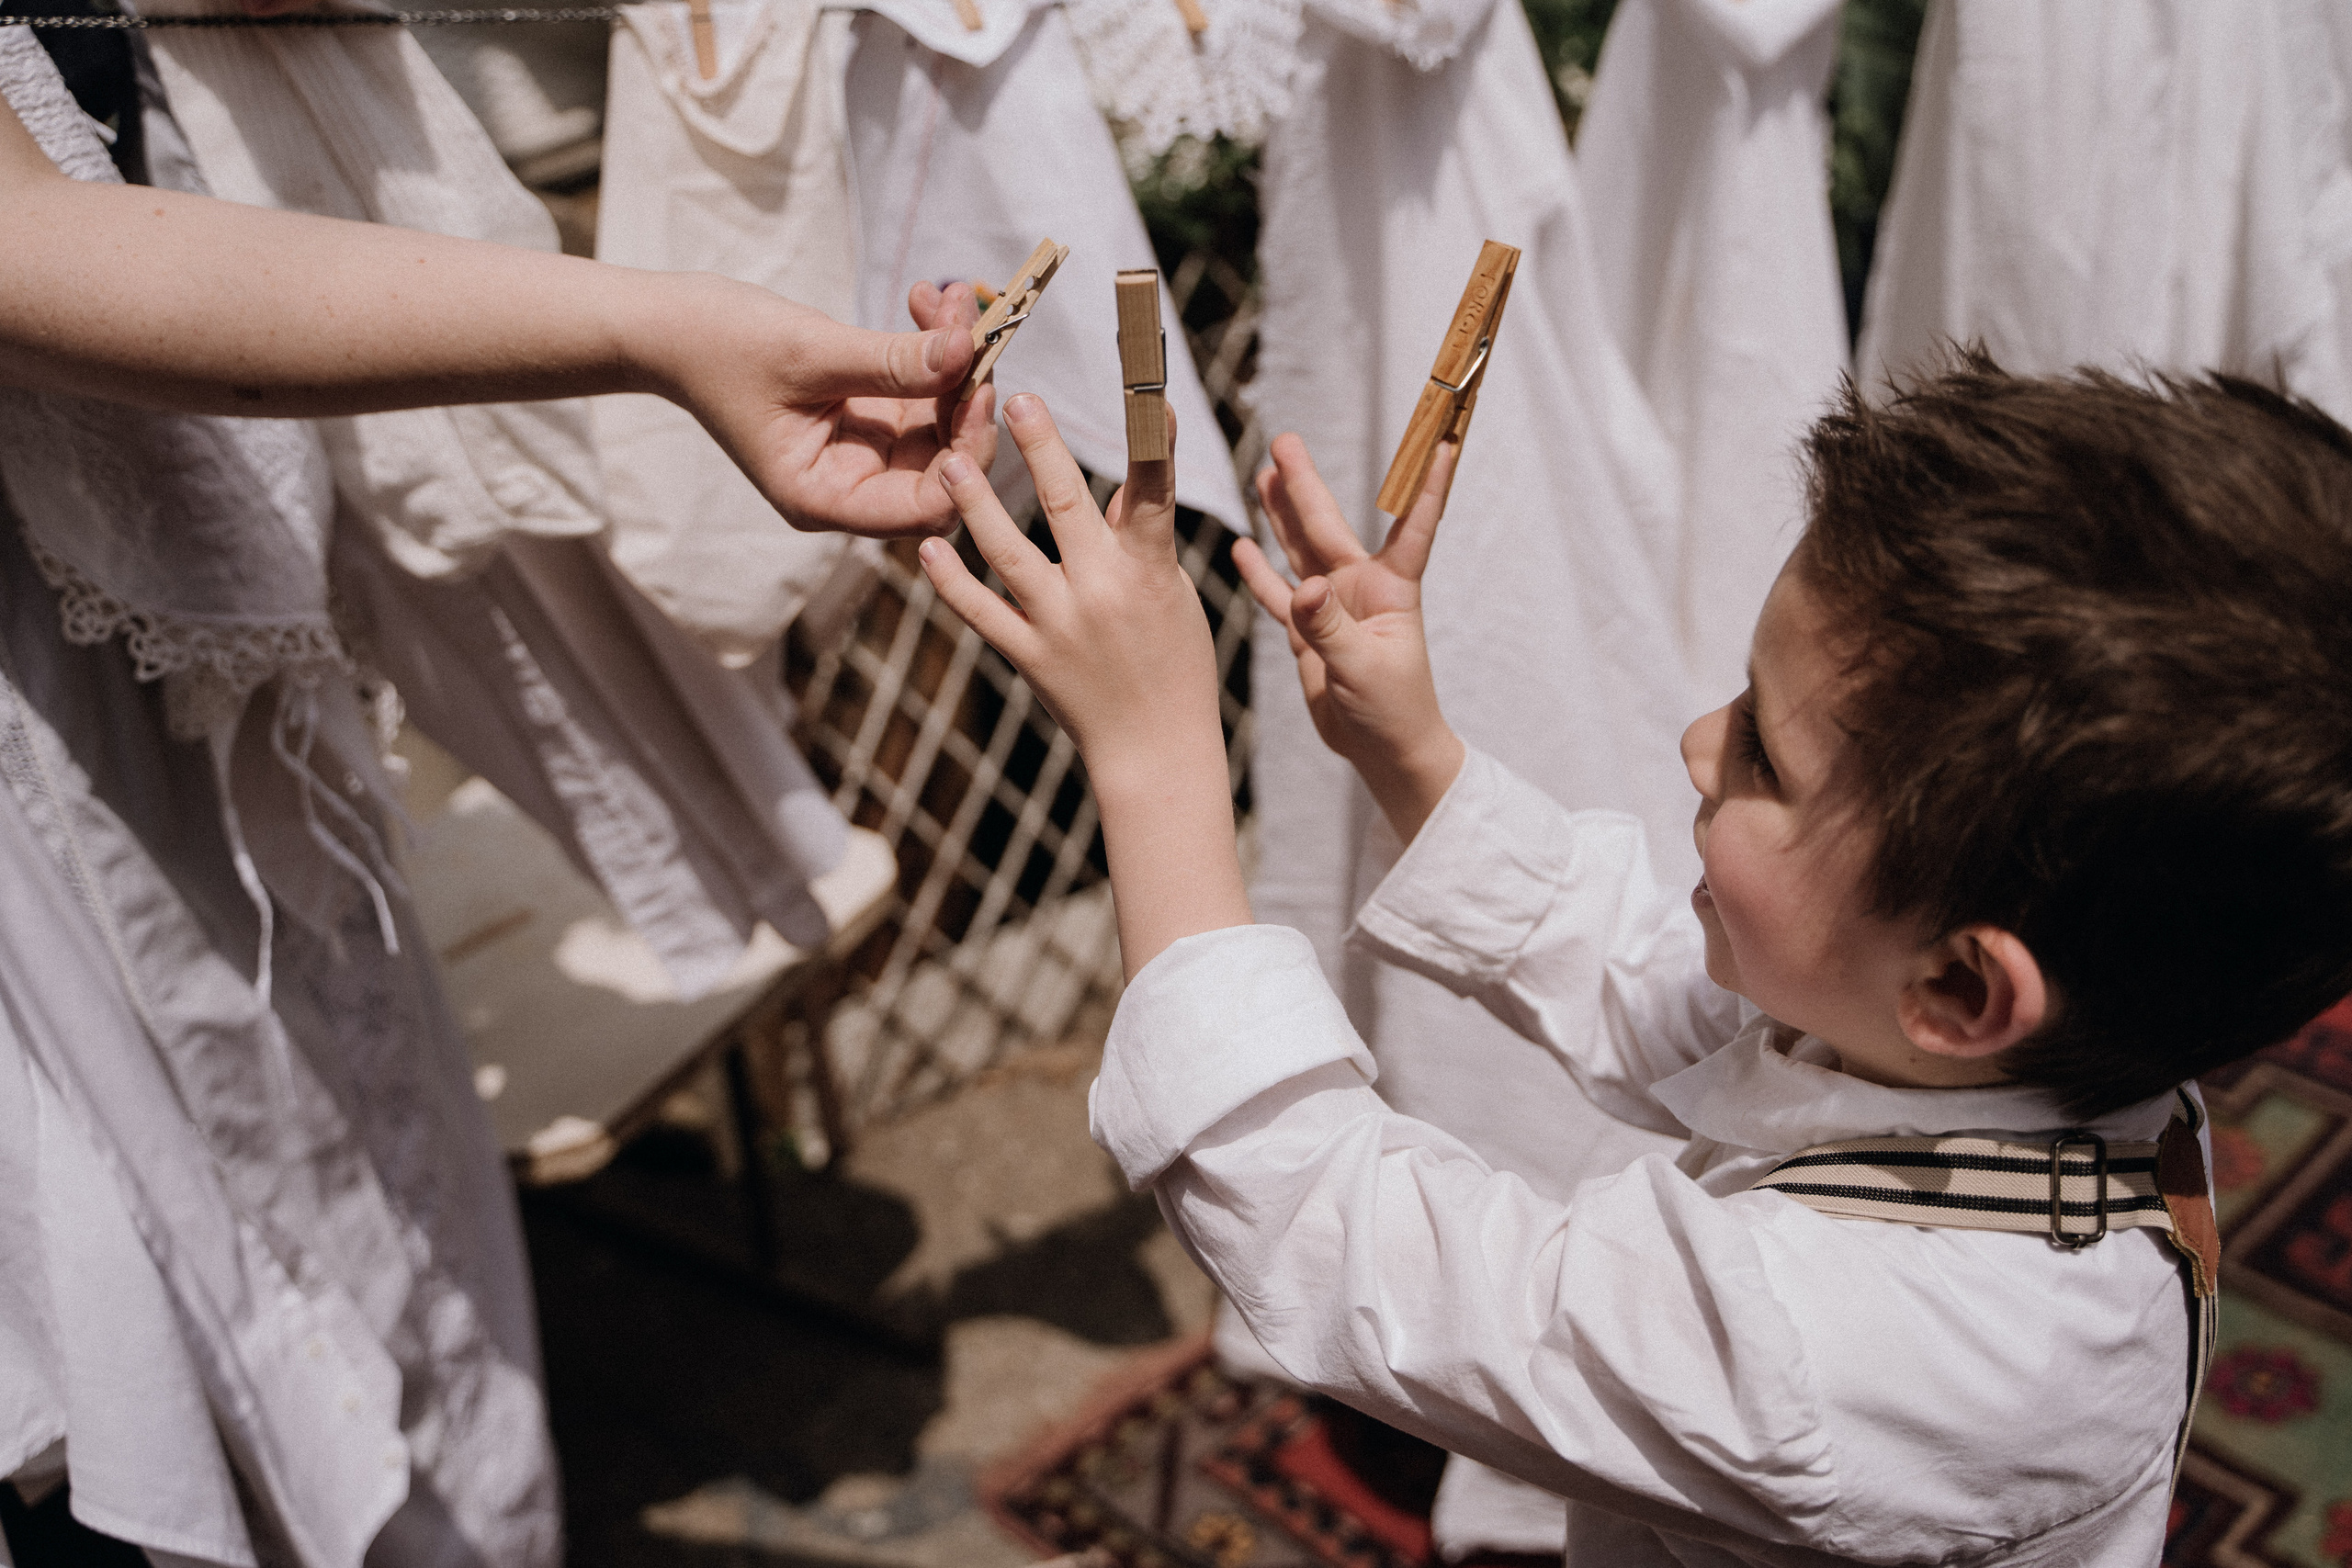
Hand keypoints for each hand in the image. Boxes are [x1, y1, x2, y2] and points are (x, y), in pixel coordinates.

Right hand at [655, 278, 1000, 538]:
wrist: (672, 325)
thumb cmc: (720, 345)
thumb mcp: (810, 353)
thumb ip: (892, 361)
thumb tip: (969, 351)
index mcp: (825, 499)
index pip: (925, 508)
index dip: (965, 457)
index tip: (978, 389)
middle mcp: (849, 487)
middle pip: (946, 465)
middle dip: (967, 396)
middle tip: (978, 330)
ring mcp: (862, 452)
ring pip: (941, 422)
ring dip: (956, 359)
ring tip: (956, 295)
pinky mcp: (868, 417)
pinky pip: (921, 392)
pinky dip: (933, 349)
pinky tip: (932, 299)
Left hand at [917, 393, 1248, 975]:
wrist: (1155, 750)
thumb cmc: (1175, 665)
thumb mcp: (1171, 594)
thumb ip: (1136, 539)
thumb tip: (1115, 485)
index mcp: (1148, 569)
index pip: (1151, 489)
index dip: (1151, 437)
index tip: (1147, 389)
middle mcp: (1101, 591)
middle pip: (1066, 506)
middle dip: (1041, 448)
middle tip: (1014, 396)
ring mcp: (1060, 626)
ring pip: (1008, 554)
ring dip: (974, 505)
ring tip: (947, 459)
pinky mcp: (1029, 657)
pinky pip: (981, 613)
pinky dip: (951, 582)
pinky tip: (923, 548)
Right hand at [1232, 432, 1464, 842]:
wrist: (1384, 752)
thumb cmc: (1395, 712)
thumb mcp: (1364, 669)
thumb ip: (1330, 628)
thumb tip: (1305, 588)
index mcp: (1392, 590)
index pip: (1412, 526)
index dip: (1427, 485)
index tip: (1443, 439)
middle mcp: (1361, 589)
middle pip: (1329, 527)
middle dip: (1306, 485)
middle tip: (1284, 441)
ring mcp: (1332, 608)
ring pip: (1302, 551)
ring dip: (1283, 515)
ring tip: (1264, 473)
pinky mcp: (1309, 634)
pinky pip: (1279, 596)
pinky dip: (1262, 573)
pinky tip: (1244, 545)